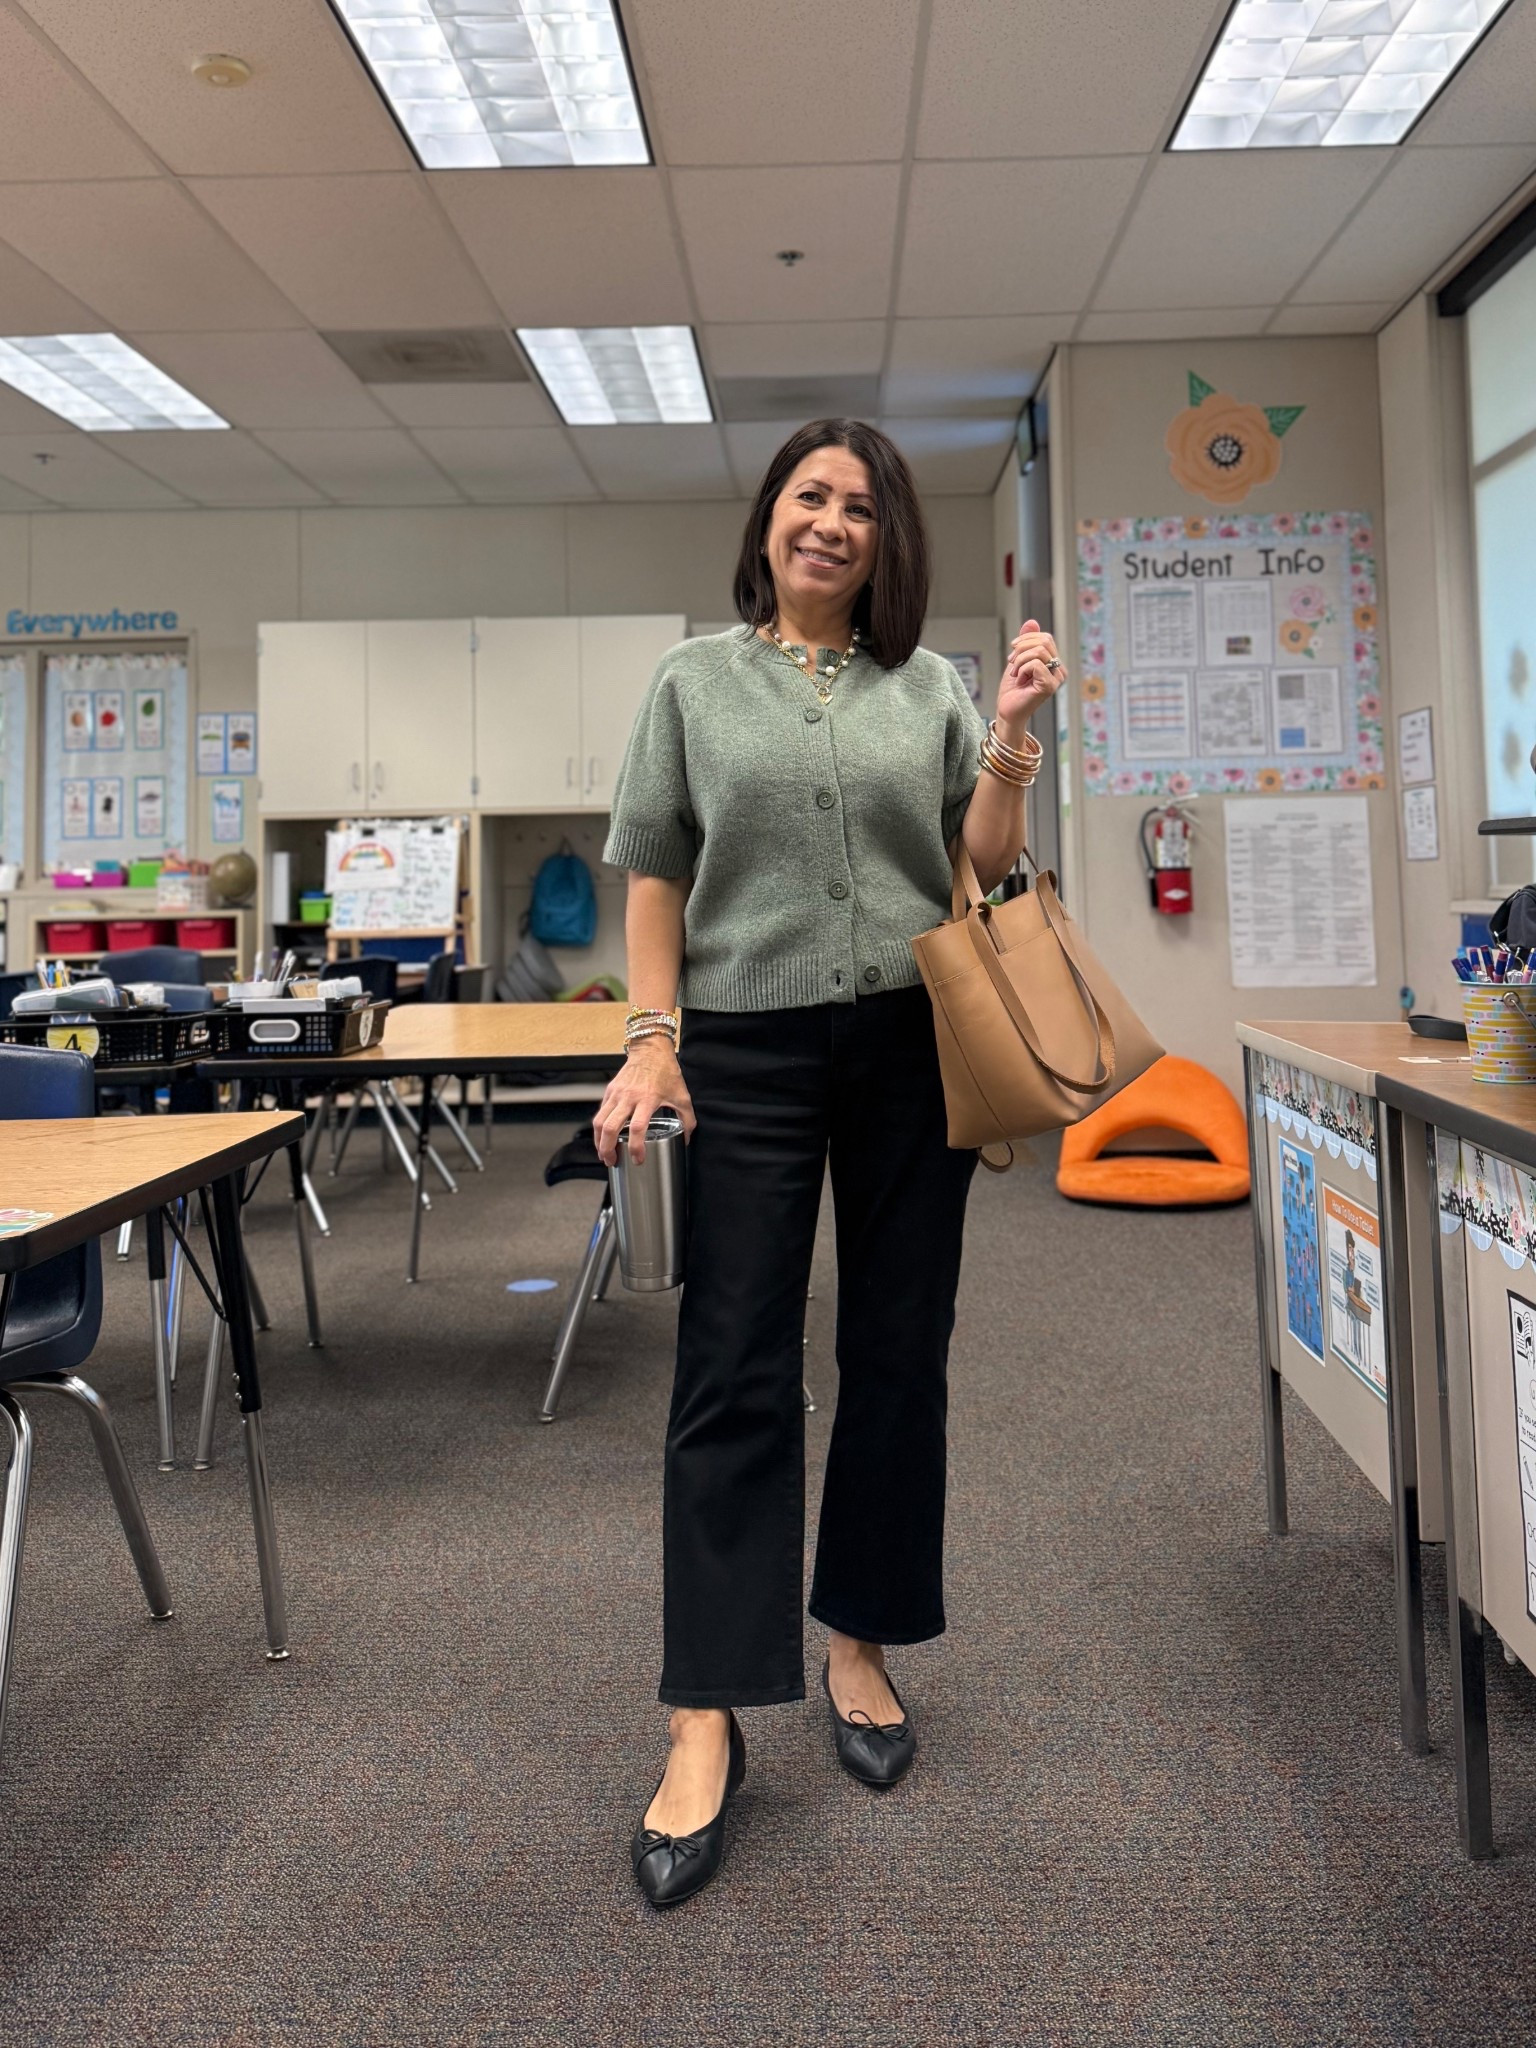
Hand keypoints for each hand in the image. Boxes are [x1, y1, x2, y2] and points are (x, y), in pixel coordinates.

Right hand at [593, 1038, 695, 1165]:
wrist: (651, 1050)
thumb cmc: (666, 1071)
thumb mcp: (682, 1096)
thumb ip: (687, 1120)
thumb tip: (686, 1139)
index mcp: (647, 1099)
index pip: (638, 1128)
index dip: (636, 1147)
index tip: (638, 1159)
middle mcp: (628, 1097)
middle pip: (610, 1127)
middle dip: (607, 1148)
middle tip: (611, 1161)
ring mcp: (616, 1094)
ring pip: (599, 1121)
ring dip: (598, 1140)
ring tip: (603, 1153)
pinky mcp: (609, 1091)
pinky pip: (600, 1112)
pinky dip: (599, 1127)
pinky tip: (603, 1136)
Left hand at [997, 618, 1065, 740]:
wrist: (1007, 711)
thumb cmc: (1013, 690)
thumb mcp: (1018, 660)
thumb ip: (1026, 642)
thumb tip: (1032, 622)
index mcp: (1054, 663)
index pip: (1045, 638)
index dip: (1026, 640)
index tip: (1012, 654)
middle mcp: (1060, 671)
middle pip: (1044, 641)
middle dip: (1021, 648)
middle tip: (1011, 663)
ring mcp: (1056, 679)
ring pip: (1039, 651)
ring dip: (1019, 660)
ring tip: (1015, 673)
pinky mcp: (1049, 686)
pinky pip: (1035, 664)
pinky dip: (1021, 669)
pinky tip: (1019, 681)